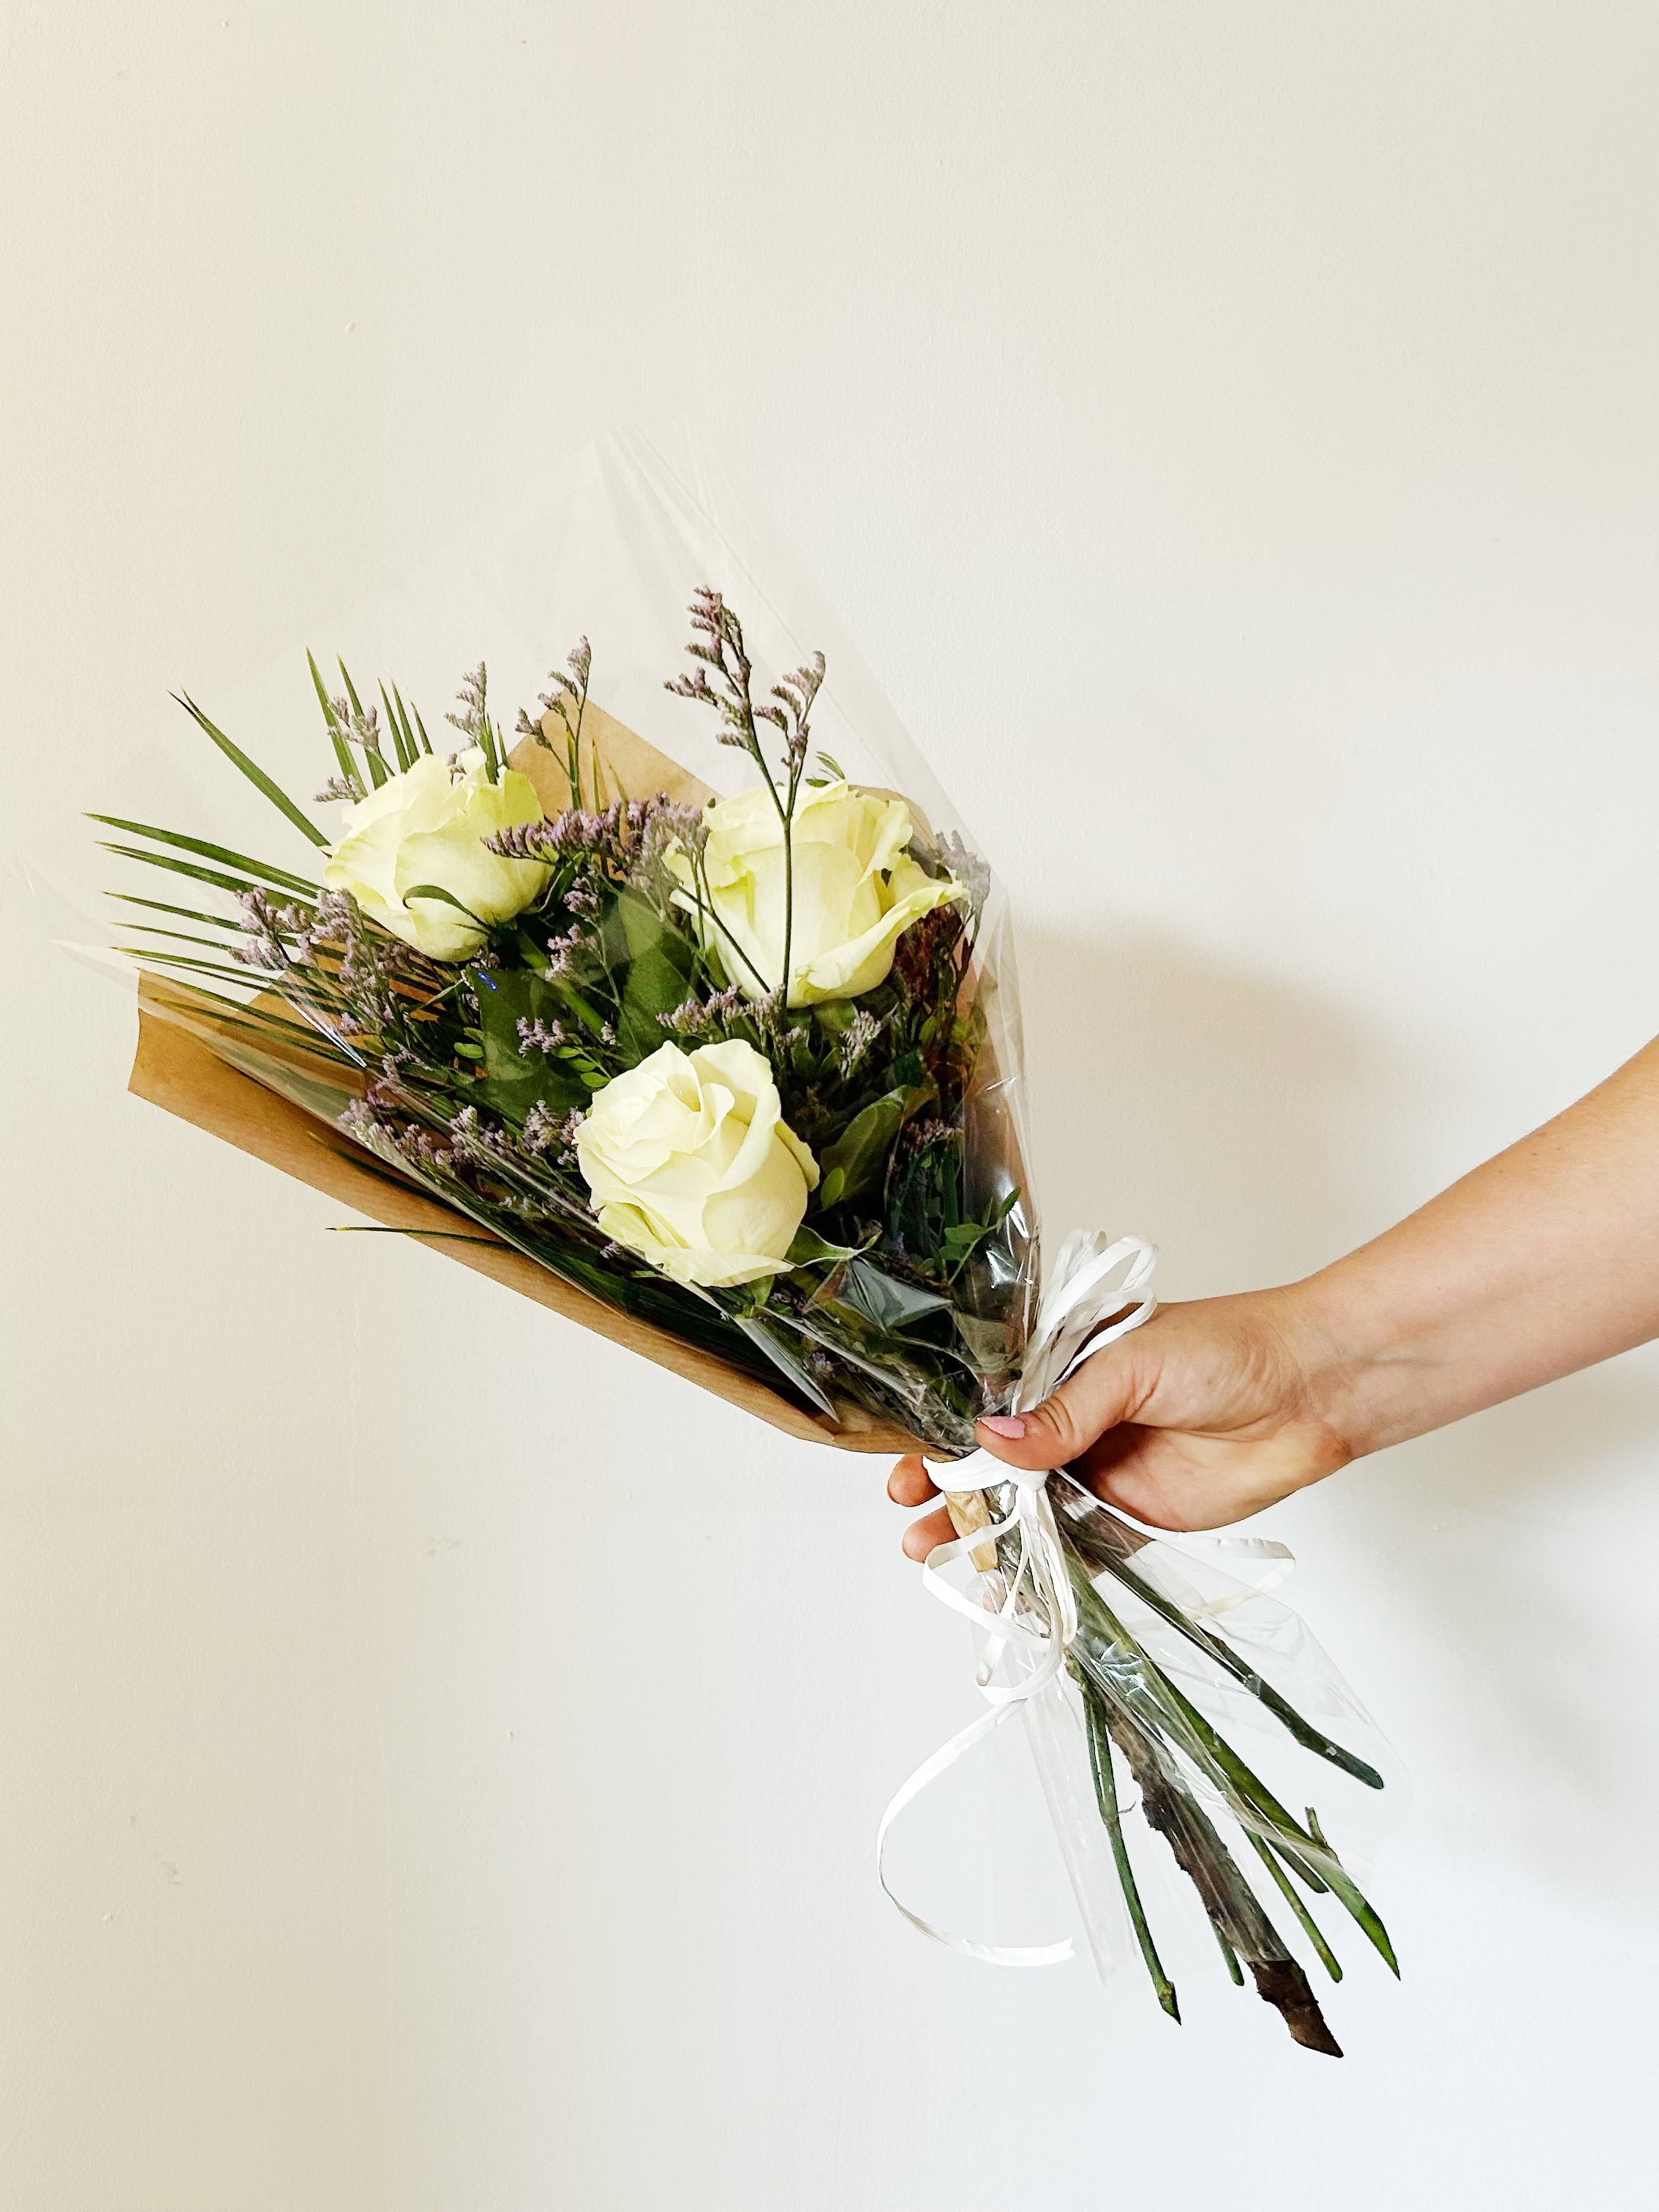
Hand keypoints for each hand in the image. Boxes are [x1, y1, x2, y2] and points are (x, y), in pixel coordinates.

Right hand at [889, 1287, 1356, 1557]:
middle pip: (995, 1467)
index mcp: (1063, 1369)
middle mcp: (1074, 1422)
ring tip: (937, 1556)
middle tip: (912, 1521)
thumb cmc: (1228, 1347)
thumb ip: (1064, 1411)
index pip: (987, 1406)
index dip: (943, 1438)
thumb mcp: (1133, 1364)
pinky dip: (1040, 1570)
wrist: (1311, 1390)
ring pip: (1026, 1512)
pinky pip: (1077, 1550)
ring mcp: (1101, 1471)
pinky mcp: (1134, 1518)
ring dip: (983, 1535)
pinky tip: (1004, 1586)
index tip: (907, 1467)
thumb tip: (989, 1441)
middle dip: (950, 1494)